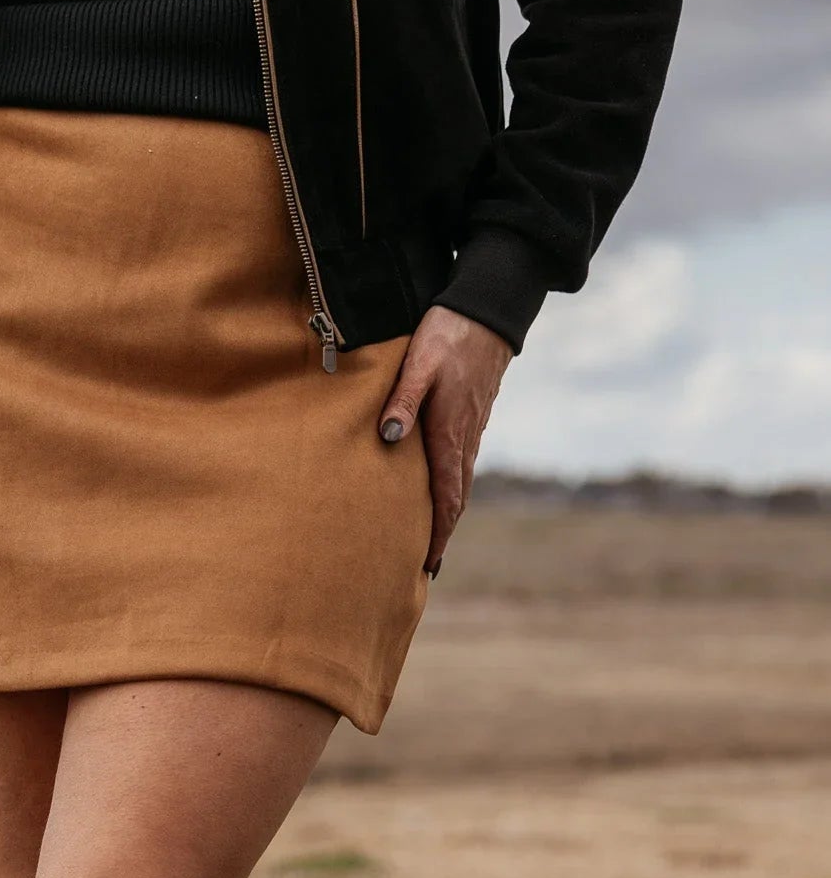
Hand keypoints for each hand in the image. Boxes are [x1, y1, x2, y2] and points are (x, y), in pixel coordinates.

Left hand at [378, 306, 512, 575]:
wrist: (488, 309)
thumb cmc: (449, 334)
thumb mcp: (419, 363)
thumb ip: (401, 401)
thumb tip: (388, 440)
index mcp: (450, 434)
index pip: (446, 498)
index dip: (438, 534)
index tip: (428, 564)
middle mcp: (465, 440)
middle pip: (456, 500)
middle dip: (442, 534)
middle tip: (427, 567)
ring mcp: (472, 430)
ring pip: (460, 483)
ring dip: (448, 515)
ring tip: (432, 541)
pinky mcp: (472, 419)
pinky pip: (462, 466)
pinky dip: (453, 490)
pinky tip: (441, 495)